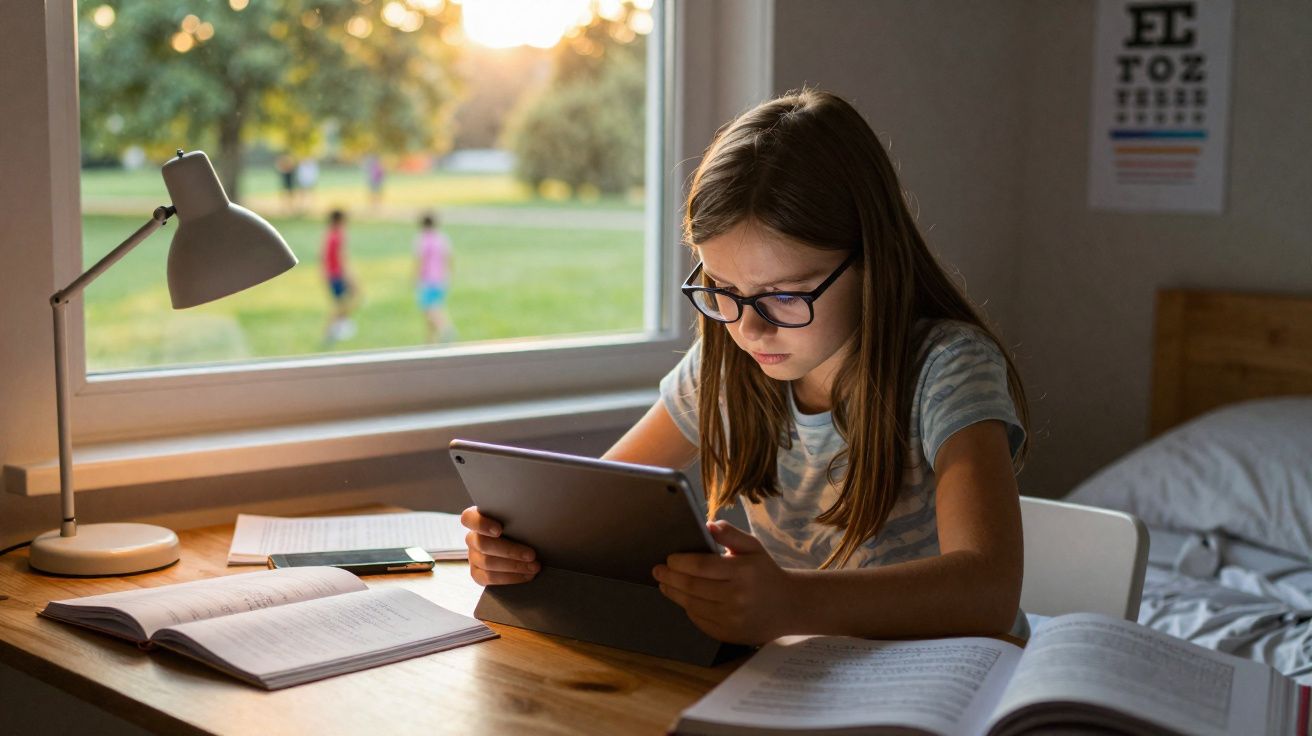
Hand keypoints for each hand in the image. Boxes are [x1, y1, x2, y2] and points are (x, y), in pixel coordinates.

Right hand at [460, 505, 539, 585]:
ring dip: (514, 566)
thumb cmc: (518, 528)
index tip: (499, 530)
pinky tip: (526, 575)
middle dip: (510, 551)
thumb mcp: (517, 519)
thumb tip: (535, 521)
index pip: (469, 518)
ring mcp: (473, 557)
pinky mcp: (477, 574)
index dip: (482, 524)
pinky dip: (510, 578)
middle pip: (483, 544)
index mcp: (477, 519)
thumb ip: (518, 518)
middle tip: (531, 554)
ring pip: (487, 563)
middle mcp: (473, 538)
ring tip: (534, 567)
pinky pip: (490, 578)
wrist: (518, 548)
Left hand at [653, 520, 798, 644]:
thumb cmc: (766, 573)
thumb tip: (707, 525)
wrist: (788, 606)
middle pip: (692, 586)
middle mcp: (737, 597)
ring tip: (664, 584)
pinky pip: (700, 620)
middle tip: (657, 571)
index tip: (669, 558)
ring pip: (692, 605)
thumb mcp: (753, 547)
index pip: (701, 566)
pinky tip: (683, 598)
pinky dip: (687, 608)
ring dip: (673, 593)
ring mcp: (732, 618)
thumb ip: (731, 534)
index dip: (680, 562)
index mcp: (743, 572)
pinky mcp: (728, 634)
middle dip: (669, 578)